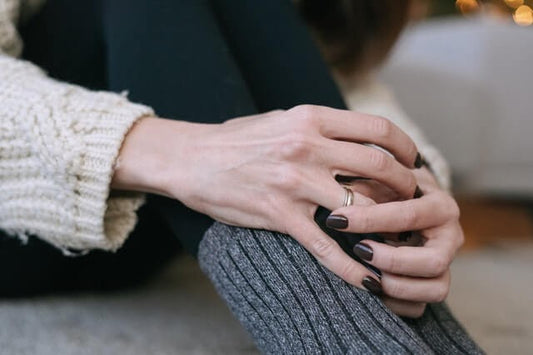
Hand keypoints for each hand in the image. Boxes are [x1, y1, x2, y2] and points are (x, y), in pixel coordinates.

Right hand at [112, 105, 422, 291]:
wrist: (191, 159)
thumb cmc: (237, 140)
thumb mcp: (281, 119)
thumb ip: (320, 128)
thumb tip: (358, 140)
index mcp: (310, 119)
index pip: (377, 129)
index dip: (405, 147)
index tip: (412, 162)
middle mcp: (307, 147)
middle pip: (379, 166)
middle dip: (405, 186)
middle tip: (412, 199)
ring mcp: (295, 182)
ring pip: (361, 205)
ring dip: (387, 224)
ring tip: (397, 237)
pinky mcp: (280, 215)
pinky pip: (326, 246)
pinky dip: (352, 267)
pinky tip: (369, 281)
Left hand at [326, 168, 462, 316]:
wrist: (410, 200)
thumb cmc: (392, 188)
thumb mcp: (382, 179)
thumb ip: (366, 186)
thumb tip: (340, 193)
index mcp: (441, 207)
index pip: (408, 216)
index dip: (370, 219)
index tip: (337, 219)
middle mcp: (451, 238)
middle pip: (433, 261)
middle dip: (392, 261)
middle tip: (359, 250)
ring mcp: (446, 264)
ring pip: (434, 290)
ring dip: (395, 286)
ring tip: (366, 272)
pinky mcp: (434, 285)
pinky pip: (420, 306)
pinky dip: (394, 303)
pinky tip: (370, 288)